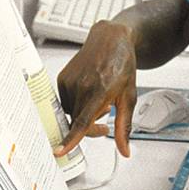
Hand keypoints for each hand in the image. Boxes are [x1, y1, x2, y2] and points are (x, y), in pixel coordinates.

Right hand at [55, 20, 137, 157]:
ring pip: (72, 113)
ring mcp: (70, 81)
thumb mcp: (129, 97)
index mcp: (100, 91)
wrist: (111, 39)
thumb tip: (124, 150)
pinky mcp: (62, 78)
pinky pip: (66, 102)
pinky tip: (89, 93)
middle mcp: (82, 85)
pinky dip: (77, 104)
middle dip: (90, 129)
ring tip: (99, 102)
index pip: (82, 121)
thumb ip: (125, 127)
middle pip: (78, 122)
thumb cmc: (122, 65)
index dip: (71, 138)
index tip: (60, 150)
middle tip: (105, 125)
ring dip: (84, 115)